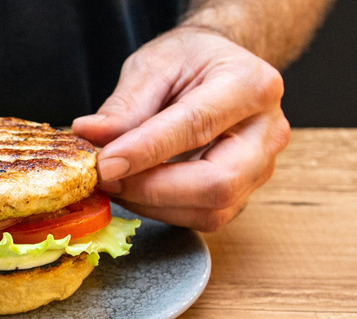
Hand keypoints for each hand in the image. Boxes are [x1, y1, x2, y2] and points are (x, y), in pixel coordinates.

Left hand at [72, 27, 290, 230]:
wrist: (219, 69)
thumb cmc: (190, 62)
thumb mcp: (153, 65)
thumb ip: (124, 104)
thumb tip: (90, 136)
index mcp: (251, 85)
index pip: (196, 125)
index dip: (146, 151)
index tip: (104, 164)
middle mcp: (267, 132)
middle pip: (217, 182)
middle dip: (152, 189)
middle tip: (105, 178)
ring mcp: (261, 168)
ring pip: (210, 210)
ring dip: (150, 203)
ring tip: (114, 181)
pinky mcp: (244, 194)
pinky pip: (203, 218)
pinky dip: (160, 209)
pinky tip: (135, 189)